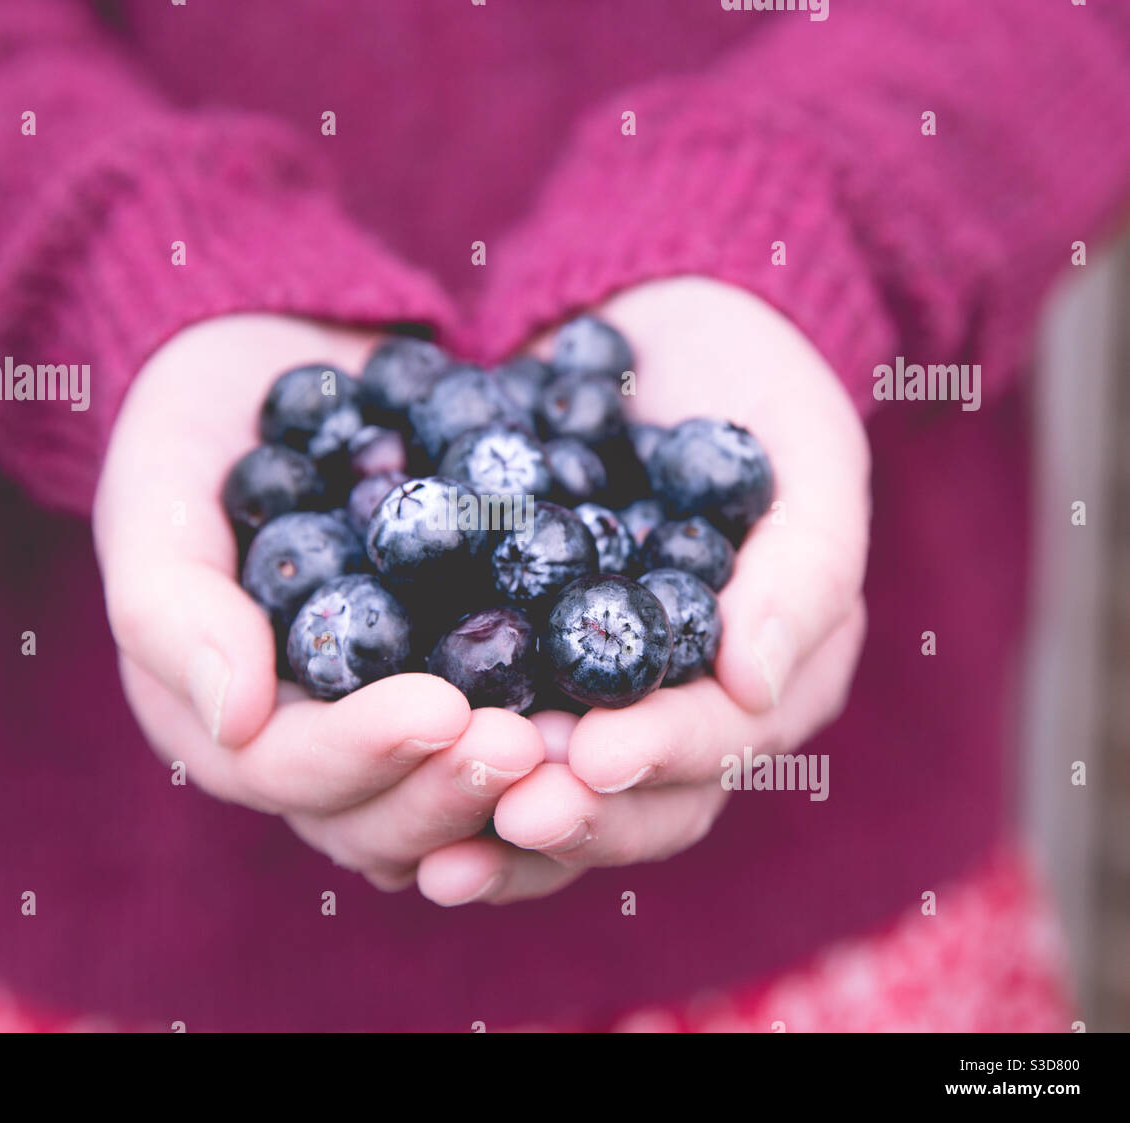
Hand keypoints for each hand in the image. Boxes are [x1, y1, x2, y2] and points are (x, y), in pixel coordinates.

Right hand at [93, 314, 542, 890]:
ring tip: (586, 753)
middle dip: (450, 789)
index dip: (361, 754)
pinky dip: (564, 748)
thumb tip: (234, 717)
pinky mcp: (467, 686)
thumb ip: (171, 602)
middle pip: (377, 819)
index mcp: (226, 715)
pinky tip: (621, 717)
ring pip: (451, 810)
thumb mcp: (160, 487)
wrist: (300, 364)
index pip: (285, 771)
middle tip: (529, 745)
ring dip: (515, 797)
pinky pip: (512, 743)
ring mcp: (392, 723)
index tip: (442, 710)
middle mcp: (313, 742)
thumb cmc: (204, 424)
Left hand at [417, 277, 869, 904]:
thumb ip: (803, 567)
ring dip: (504, 825)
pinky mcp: (526, 668)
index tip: (591, 757)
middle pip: (645, 799)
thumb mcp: (810, 448)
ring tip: (439, 853)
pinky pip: (497, 742)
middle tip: (508, 812)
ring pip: (566, 797)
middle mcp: (690, 705)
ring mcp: (605, 697)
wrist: (652, 326)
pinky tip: (388, 792)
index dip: (663, 756)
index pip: (726, 739)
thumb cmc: (752, 378)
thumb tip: (750, 686)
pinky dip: (448, 778)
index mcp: (775, 671)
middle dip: (577, 813)